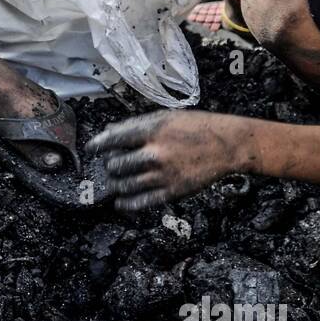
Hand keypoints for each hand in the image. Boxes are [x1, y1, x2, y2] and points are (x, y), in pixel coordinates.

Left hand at [87, 110, 241, 208]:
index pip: (113, 140)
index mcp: (152, 131)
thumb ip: (136, 125)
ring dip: (114, 185)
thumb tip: (109, 131)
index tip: (91, 149)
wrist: (228, 145)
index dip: (97, 145)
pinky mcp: (172, 192)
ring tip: (114, 182)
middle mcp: (155, 154)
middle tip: (111, 164)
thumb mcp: (166, 117)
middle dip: (109, 165)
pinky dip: (126, 204)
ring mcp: (163, 175)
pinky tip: (121, 201)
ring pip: (124, 185)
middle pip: (115, 165)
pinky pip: (141, 202)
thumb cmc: (196, 126)